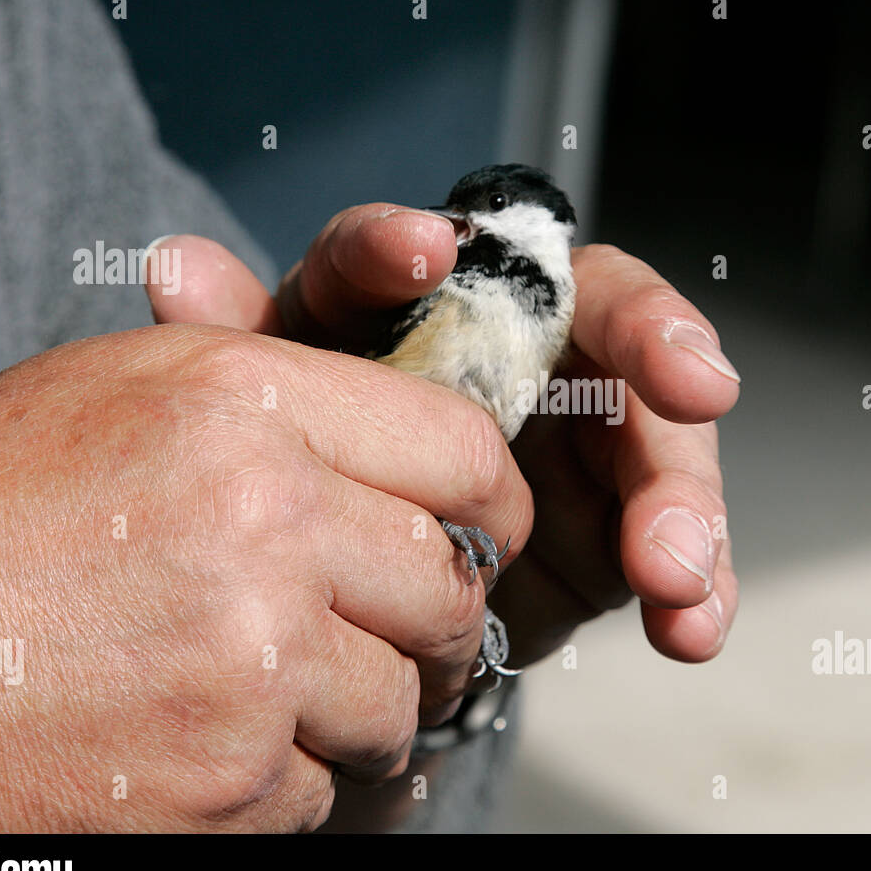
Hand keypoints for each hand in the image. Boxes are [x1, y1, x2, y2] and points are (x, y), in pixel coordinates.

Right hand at [0, 321, 531, 829]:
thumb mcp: (120, 392)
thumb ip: (277, 395)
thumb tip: (407, 440)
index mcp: (245, 406)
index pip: (462, 447)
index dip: (492, 499)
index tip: (483, 531)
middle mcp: (265, 523)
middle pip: (452, 588)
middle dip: (438, 624)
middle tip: (400, 637)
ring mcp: (250, 662)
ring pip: (399, 705)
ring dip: (359, 713)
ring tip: (278, 696)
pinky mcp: (224, 783)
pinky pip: (325, 792)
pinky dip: (287, 784)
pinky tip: (215, 748)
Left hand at [146, 207, 738, 668]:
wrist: (382, 592)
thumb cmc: (329, 473)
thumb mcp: (278, 412)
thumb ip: (239, 345)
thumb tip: (176, 266)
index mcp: (436, 308)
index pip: (448, 245)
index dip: (456, 246)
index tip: (431, 253)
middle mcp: (530, 353)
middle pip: (609, 324)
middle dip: (655, 352)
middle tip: (690, 392)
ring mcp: (588, 434)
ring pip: (663, 434)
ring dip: (683, 493)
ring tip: (671, 571)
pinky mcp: (625, 516)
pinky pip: (679, 541)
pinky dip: (695, 584)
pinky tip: (690, 625)